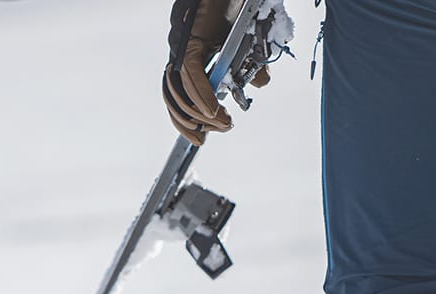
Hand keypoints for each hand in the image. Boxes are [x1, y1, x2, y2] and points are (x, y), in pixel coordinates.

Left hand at [162, 0, 269, 145]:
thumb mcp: (248, 46)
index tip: (200, 139)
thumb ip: (251, 67)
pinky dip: (201, 94)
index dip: (186, 121)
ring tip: (220, 122)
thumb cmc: (238, 8)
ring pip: (180, 89)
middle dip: (194, 122)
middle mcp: (182, 55)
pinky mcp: (192, 40)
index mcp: (192, 59)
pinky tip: (213, 109)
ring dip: (199, 112)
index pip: (180, 97)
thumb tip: (260, 86)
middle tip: (220, 129)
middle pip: (175, 98)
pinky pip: (190, 72)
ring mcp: (184, 47)